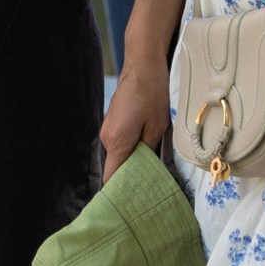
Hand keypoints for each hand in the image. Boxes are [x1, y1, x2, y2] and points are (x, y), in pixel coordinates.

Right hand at [101, 48, 170, 179]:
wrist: (142, 62)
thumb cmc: (151, 91)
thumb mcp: (157, 125)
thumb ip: (149, 150)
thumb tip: (147, 168)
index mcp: (116, 141)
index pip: (112, 177)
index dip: (121, 191)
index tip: (132, 203)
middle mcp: (107, 137)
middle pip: (117, 166)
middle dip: (132, 175)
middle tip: (151, 186)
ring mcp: (108, 128)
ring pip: (120, 153)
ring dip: (134, 159)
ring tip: (153, 164)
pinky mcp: (113, 121)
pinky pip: (120, 141)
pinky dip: (131, 147)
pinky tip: (147, 145)